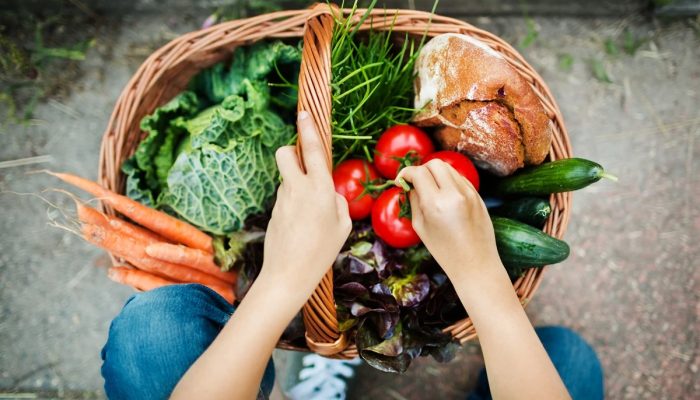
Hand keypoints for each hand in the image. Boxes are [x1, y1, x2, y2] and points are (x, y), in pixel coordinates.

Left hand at [260, 111, 351, 299]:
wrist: (288, 274)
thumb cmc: (321, 251)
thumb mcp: (342, 226)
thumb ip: (338, 203)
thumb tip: (330, 193)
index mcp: (320, 189)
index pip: (313, 150)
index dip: (308, 129)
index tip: (304, 113)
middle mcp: (297, 188)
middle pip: (286, 153)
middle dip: (291, 151)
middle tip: (302, 164)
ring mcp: (282, 199)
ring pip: (287, 179)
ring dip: (297, 186)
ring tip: (309, 218)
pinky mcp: (274, 211)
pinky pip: (286, 198)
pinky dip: (294, 205)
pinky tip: (300, 229)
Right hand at [396, 159, 501, 281]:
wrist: (475, 263)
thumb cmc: (444, 250)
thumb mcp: (420, 227)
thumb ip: (414, 201)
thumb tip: (410, 184)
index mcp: (435, 204)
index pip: (418, 173)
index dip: (406, 173)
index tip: (401, 180)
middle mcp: (454, 194)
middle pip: (434, 163)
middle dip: (422, 169)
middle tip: (416, 183)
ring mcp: (469, 193)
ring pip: (448, 168)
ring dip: (436, 173)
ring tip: (431, 189)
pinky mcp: (477, 196)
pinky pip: (460, 178)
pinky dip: (449, 180)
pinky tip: (445, 195)